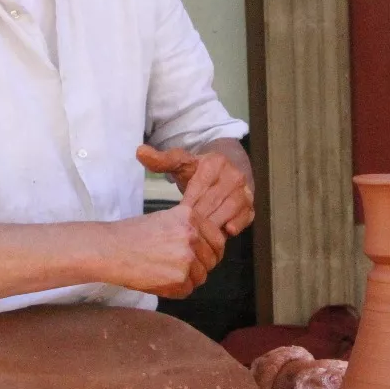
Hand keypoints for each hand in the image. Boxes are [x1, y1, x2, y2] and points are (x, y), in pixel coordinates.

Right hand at [105, 204, 216, 299]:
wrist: (110, 249)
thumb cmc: (133, 235)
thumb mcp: (166, 219)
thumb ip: (190, 230)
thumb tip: (209, 248)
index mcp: (191, 217)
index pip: (218, 239)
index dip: (212, 251)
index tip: (206, 257)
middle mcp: (192, 235)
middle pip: (212, 260)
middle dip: (200, 266)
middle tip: (182, 268)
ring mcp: (187, 257)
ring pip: (201, 277)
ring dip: (187, 279)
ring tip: (165, 272)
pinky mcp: (179, 277)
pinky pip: (188, 289)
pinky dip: (176, 289)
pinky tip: (160, 280)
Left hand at [137, 143, 255, 237]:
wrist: (229, 173)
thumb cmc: (201, 172)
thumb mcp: (182, 163)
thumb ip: (162, 160)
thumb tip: (139, 151)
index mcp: (215, 163)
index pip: (198, 187)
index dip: (187, 203)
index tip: (176, 216)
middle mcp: (233, 176)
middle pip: (212, 201)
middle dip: (198, 218)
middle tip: (184, 233)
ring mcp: (245, 191)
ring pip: (228, 211)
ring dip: (213, 225)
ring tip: (199, 236)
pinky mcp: (250, 206)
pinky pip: (243, 218)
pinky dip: (234, 227)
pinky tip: (222, 234)